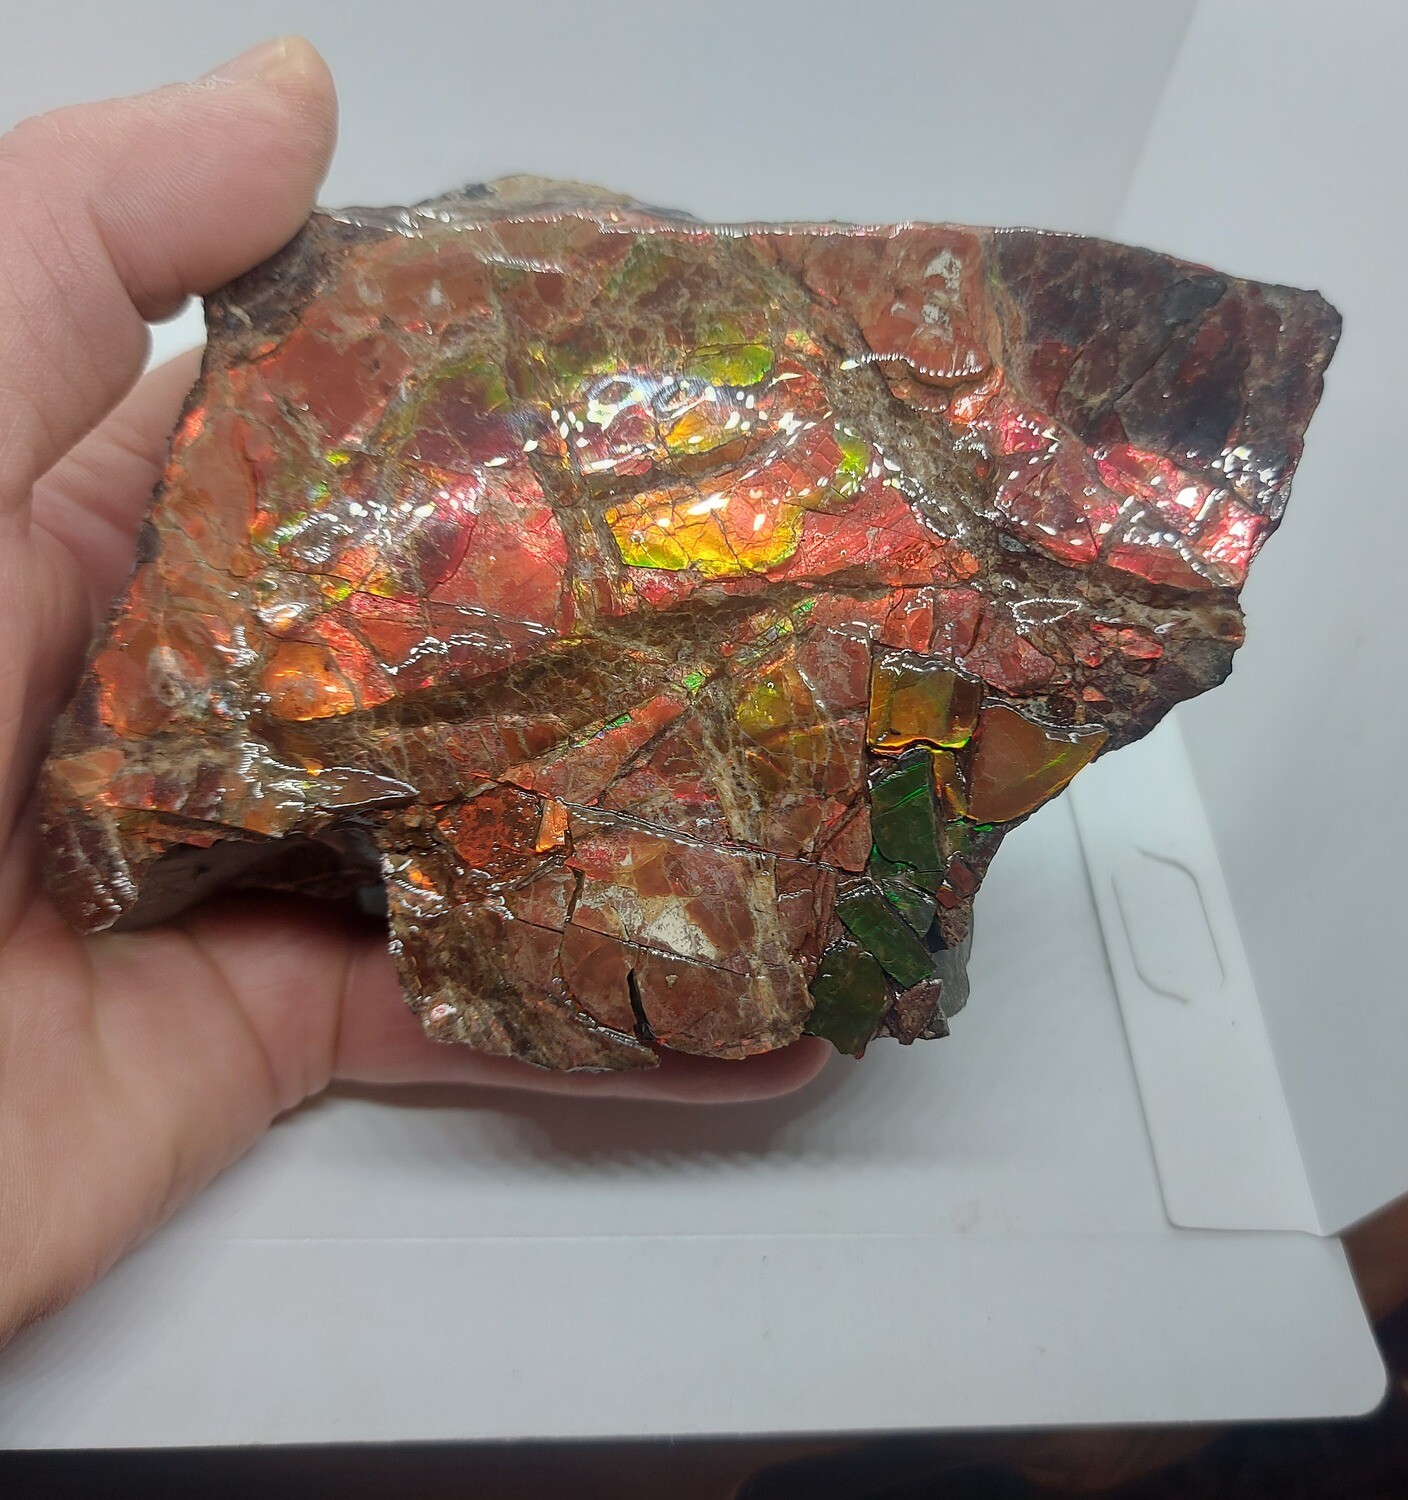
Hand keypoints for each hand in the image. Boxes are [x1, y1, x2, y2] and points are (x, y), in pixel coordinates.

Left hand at [0, 38, 825, 1344]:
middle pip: (448, 649)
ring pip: (485, 838)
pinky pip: (467, 1025)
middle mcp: (203, 709)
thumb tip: (293, 94)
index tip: (680, 379)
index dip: (501, 408)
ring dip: (645, 828)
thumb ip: (73, 265)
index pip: (347, 452)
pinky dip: (610, 1040)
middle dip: (615, 624)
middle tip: (806, 583)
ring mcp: (247, 876)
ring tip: (826, 794)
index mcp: (119, 550)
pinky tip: (758, 1027)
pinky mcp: (268, 1035)